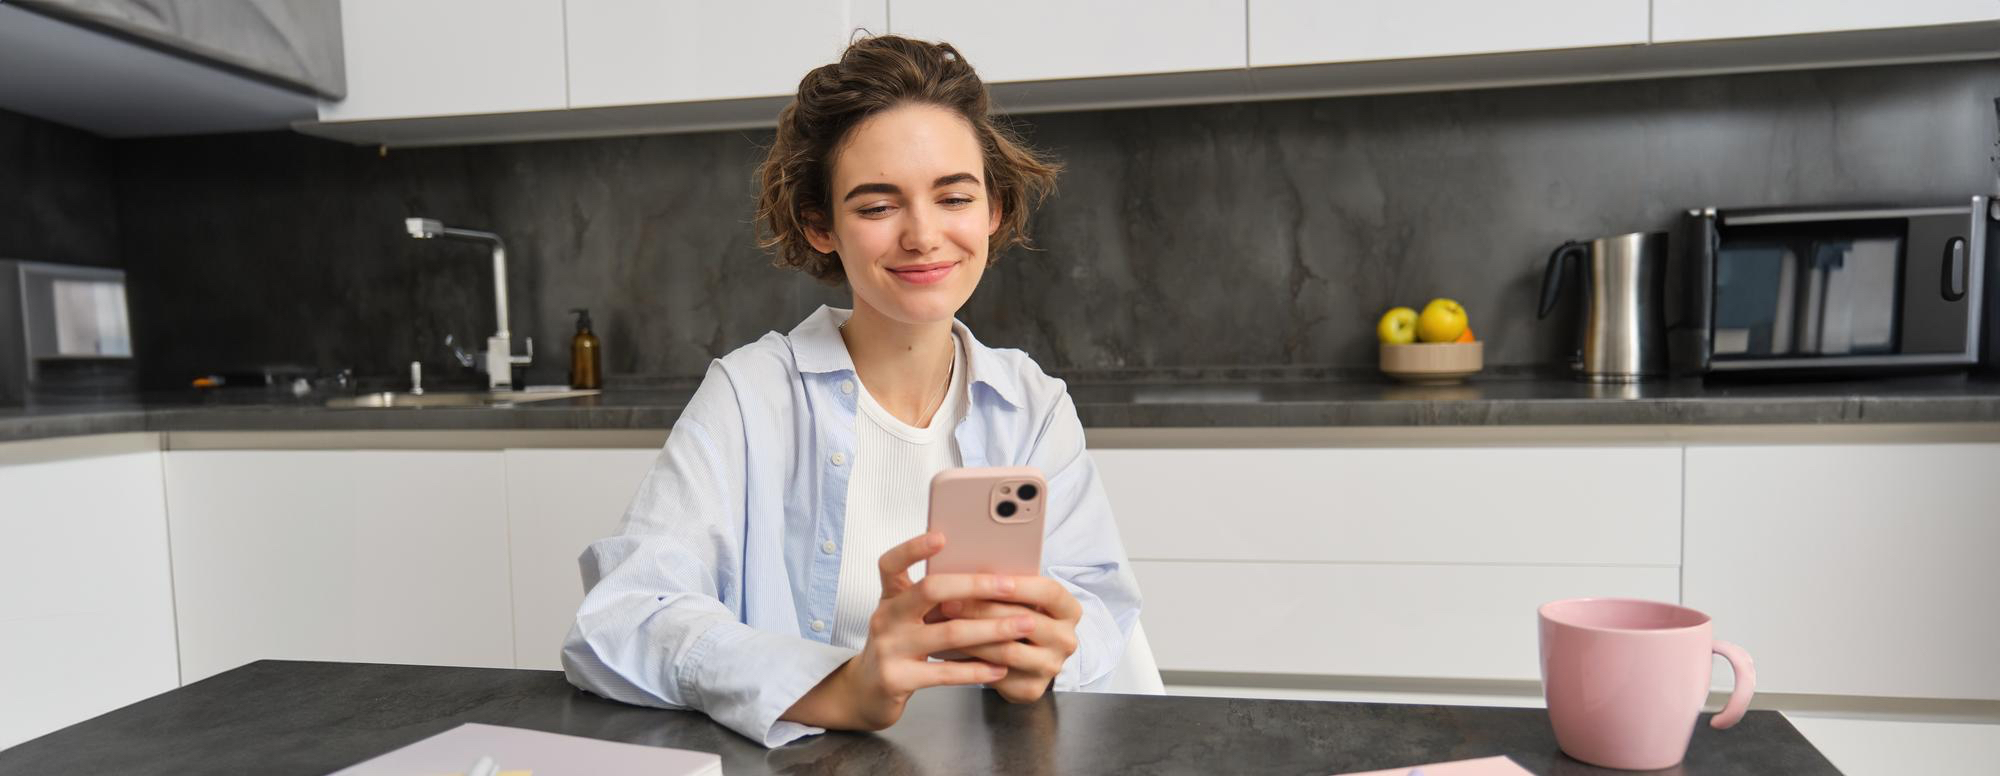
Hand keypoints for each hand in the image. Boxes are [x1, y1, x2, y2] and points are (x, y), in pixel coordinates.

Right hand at [782, 532, 1033, 730]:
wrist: (866, 692)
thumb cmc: (899, 647)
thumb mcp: (907, 617)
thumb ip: (933, 600)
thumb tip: (986, 577)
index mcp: (889, 596)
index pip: (892, 563)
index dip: (913, 548)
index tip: (942, 536)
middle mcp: (885, 618)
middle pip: (930, 590)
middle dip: (975, 585)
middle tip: (1010, 585)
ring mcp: (889, 648)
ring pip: (949, 633)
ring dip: (993, 629)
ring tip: (1023, 626)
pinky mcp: (896, 679)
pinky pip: (945, 673)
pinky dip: (977, 670)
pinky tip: (1000, 668)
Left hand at [936, 577, 1081, 702]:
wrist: (1026, 658)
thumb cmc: (1017, 616)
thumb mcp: (1021, 598)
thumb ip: (1006, 586)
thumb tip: (969, 571)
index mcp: (1069, 610)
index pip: (1049, 593)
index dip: (1020, 586)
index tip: (989, 578)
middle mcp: (1066, 640)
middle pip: (1025, 622)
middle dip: (984, 610)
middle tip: (949, 601)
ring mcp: (1051, 666)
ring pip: (1007, 651)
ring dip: (972, 637)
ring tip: (944, 625)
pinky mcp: (1031, 689)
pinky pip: (996, 674)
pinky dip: (969, 661)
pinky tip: (948, 649)